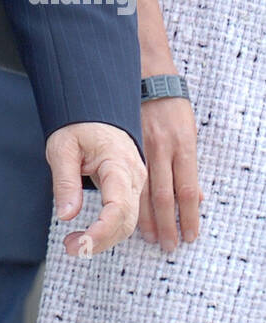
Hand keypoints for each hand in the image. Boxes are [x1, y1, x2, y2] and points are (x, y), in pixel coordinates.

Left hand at [46, 122, 146, 256]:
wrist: (95, 110)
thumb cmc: (77, 125)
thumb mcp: (62, 147)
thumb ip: (65, 181)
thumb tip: (67, 215)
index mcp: (119, 163)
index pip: (118, 207)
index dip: (101, 232)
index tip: (79, 244)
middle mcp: (134, 176)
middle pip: (126, 221)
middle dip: (100, 241)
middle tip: (70, 248)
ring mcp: (136, 183)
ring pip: (128, 223)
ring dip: (103, 239)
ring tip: (74, 244)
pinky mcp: (131, 188)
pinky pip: (126, 216)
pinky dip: (109, 231)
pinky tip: (89, 236)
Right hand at [138, 96, 203, 248]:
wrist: (149, 76)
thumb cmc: (173, 107)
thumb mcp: (190, 134)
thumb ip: (189, 168)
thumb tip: (196, 198)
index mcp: (182, 147)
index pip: (186, 191)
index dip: (188, 216)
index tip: (189, 235)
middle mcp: (162, 148)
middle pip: (163, 195)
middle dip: (166, 224)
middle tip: (168, 245)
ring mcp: (141, 146)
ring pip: (141, 189)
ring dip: (146, 217)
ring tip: (149, 237)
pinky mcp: (126, 142)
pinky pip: (128, 174)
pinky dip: (130, 196)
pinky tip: (129, 211)